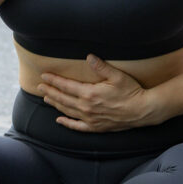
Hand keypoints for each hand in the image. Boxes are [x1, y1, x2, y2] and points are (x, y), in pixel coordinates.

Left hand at [37, 55, 151, 131]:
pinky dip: (67, 123)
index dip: (54, 80)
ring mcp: (90, 119)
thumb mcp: (117, 75)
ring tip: (46, 98)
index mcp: (90, 93)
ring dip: (55, 104)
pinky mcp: (96, 127)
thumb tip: (88, 56)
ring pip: (67, 111)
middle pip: (63, 99)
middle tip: (39, 86)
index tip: (44, 75)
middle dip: (50, 91)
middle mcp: (86, 107)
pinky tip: (59, 120)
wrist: (142, 110)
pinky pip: (77, 126)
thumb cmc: (131, 91)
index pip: (66, 86)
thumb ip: (101, 66)